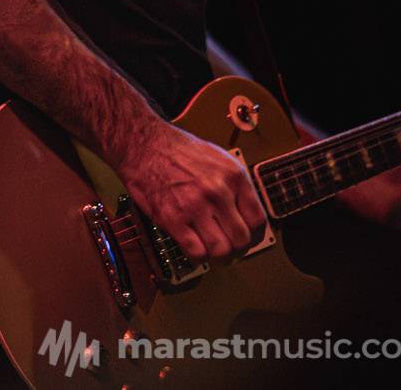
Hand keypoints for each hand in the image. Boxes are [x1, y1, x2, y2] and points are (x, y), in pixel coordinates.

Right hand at [111, 119, 266, 262]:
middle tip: (230, 247)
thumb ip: (235, 186)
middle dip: (238, 248)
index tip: (248, 237)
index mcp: (233, 176)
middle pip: (242, 239)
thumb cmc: (177, 150)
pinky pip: (196, 251)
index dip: (255, 233)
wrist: (142, 144)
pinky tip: (195, 247)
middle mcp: (217, 191)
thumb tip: (245, 213)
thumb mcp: (218, 159)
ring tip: (214, 250)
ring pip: (221, 250)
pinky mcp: (171, 218)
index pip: (258, 219)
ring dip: (219, 255)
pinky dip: (199, 256)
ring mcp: (194, 206)